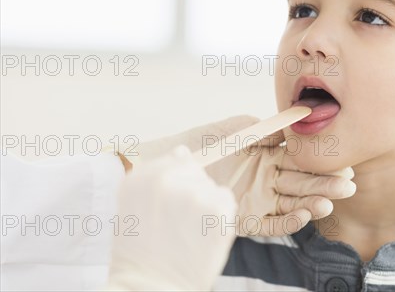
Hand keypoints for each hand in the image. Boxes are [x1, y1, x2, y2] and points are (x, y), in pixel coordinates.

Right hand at [104, 146, 236, 290]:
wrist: (150, 287)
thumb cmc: (140, 253)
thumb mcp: (133, 207)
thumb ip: (155, 175)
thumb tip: (183, 151)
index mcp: (140, 177)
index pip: (174, 159)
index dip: (177, 182)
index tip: (171, 205)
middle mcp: (165, 179)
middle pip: (195, 172)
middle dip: (191, 192)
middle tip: (178, 224)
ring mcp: (193, 192)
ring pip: (210, 186)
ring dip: (206, 205)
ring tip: (189, 232)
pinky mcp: (217, 207)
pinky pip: (226, 199)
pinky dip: (221, 215)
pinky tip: (204, 234)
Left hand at [130, 115, 355, 236]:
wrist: (168, 166)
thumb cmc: (201, 142)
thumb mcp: (234, 129)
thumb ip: (264, 128)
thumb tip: (296, 120)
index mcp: (269, 154)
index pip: (302, 159)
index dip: (322, 161)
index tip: (342, 162)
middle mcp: (268, 177)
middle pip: (303, 182)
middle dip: (325, 184)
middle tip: (348, 185)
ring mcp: (258, 199)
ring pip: (292, 203)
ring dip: (312, 203)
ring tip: (329, 202)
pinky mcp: (246, 219)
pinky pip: (272, 223)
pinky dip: (288, 221)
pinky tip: (304, 215)